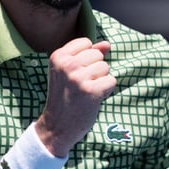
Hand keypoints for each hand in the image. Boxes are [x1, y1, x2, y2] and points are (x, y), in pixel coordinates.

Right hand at [36, 37, 114, 156]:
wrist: (57, 126)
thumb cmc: (65, 96)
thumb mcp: (69, 71)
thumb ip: (87, 54)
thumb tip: (107, 44)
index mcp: (58, 56)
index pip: (86, 43)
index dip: (87, 58)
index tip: (76, 72)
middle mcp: (67, 65)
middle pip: (97, 54)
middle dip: (95, 69)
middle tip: (81, 85)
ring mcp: (78, 78)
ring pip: (105, 67)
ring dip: (101, 80)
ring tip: (86, 91)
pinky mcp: (91, 91)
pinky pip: (112, 81)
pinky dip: (106, 91)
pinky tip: (93, 98)